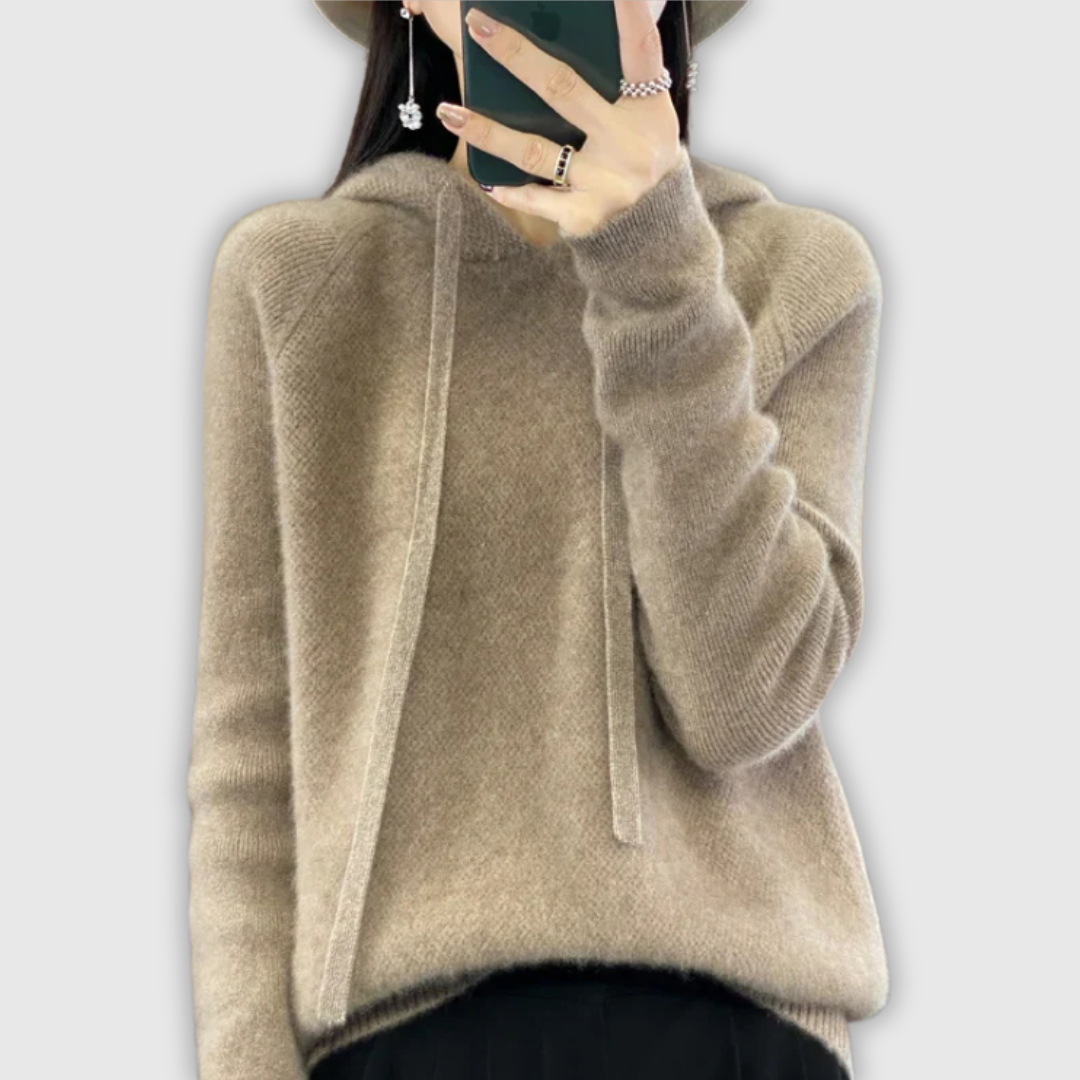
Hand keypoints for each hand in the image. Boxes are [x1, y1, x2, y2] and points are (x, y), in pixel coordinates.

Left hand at [436, 0, 684, 237]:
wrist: (654, 221)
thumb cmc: (637, 150)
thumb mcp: (641, 111)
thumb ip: (615, 77)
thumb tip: (556, 34)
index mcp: (646, 107)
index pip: (639, 50)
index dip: (628, 16)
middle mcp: (628, 143)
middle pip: (563, 91)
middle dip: (517, 56)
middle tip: (478, 27)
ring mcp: (606, 183)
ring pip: (534, 151)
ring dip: (488, 132)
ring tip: (450, 112)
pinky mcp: (585, 215)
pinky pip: (538, 199)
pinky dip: (513, 192)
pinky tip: (487, 181)